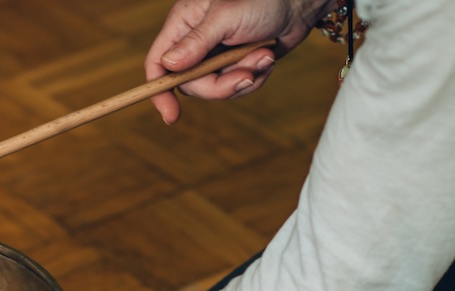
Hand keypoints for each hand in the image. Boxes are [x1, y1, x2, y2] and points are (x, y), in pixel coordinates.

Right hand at [145, 0, 330, 123]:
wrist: (297, 2)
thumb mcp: (227, 17)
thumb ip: (197, 42)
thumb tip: (169, 65)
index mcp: (183, 23)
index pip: (157, 62)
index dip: (159, 91)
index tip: (171, 116)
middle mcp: (194, 42)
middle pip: (190, 85)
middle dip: (221, 86)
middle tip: (247, 75)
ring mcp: (213, 56)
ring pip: (215, 90)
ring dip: (243, 78)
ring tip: (264, 55)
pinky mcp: (233, 66)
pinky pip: (235, 88)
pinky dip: (254, 78)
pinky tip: (266, 57)